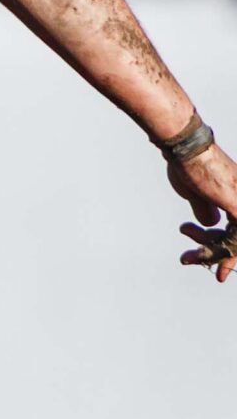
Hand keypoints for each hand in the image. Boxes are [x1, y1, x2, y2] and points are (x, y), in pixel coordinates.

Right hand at [174, 143, 236, 281]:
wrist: (187, 149)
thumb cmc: (189, 164)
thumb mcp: (195, 193)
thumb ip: (205, 208)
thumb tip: (212, 223)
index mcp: (235, 194)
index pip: (236, 227)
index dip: (228, 247)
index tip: (217, 263)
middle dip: (225, 257)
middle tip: (210, 269)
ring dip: (219, 257)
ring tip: (198, 262)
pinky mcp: (236, 205)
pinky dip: (230, 253)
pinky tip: (221, 265)